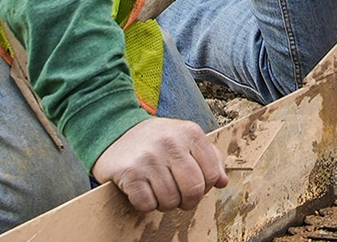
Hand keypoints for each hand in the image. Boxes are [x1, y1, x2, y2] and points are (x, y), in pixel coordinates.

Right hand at [92, 116, 226, 213]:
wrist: (114, 130)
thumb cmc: (155, 140)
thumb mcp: (185, 139)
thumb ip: (209, 157)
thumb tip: (223, 182)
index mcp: (190, 132)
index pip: (211, 175)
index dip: (204, 188)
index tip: (193, 186)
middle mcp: (170, 142)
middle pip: (193, 190)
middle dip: (187, 201)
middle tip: (177, 197)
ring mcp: (149, 157)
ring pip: (170, 201)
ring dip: (164, 203)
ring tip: (157, 190)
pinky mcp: (129, 172)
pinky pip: (147, 204)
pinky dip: (145, 204)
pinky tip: (142, 191)